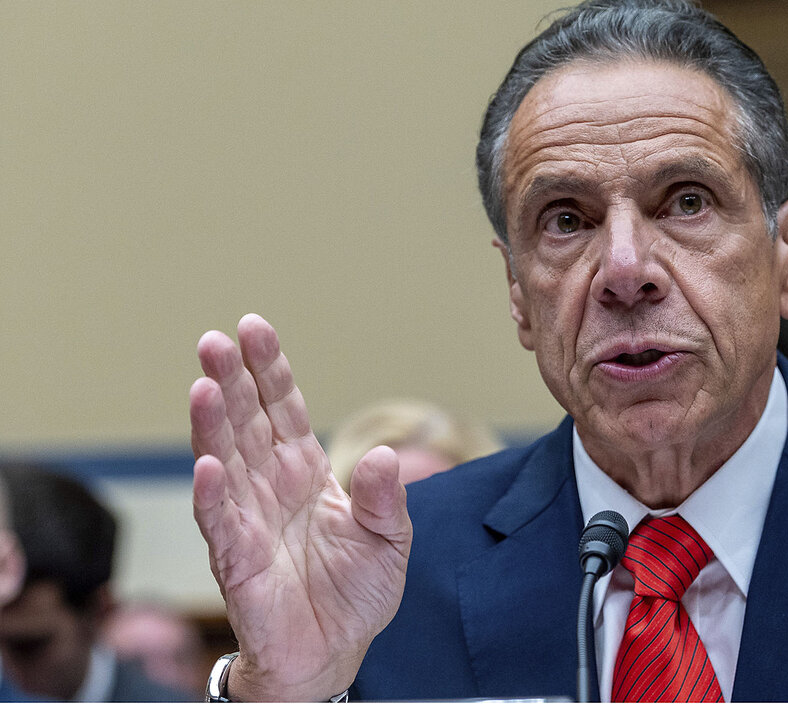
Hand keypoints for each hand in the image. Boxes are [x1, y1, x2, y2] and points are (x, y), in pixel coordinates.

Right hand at [190, 314, 411, 700]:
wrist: (332, 654)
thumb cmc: (356, 592)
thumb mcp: (389, 539)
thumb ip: (386, 498)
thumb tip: (385, 454)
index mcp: (306, 471)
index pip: (284, 409)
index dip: (269, 369)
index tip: (253, 327)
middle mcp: (271, 486)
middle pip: (246, 424)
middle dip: (231, 381)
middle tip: (214, 341)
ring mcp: (249, 520)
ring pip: (224, 462)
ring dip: (211, 425)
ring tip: (203, 386)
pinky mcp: (236, 561)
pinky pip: (221, 522)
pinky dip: (212, 493)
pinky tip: (206, 463)